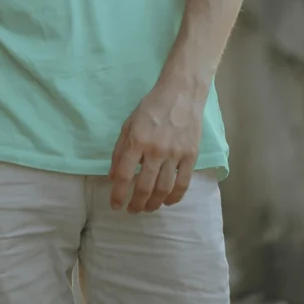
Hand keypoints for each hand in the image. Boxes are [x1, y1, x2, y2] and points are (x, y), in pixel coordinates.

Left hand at [108, 84, 203, 212]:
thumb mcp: (129, 124)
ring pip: (163, 189)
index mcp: (137, 140)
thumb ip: (119, 150)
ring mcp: (175, 154)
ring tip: (147, 208)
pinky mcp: (191, 156)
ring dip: (153, 204)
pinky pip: (182, 184)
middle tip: (132, 210)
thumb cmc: (152, 107)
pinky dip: (174, 198)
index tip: (115, 205)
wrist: (181, 93)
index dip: (118, 194)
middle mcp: (155, 149)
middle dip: (136, 204)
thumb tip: (113, 177)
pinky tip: (166, 202)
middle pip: (144, 187)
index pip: (124, 175)